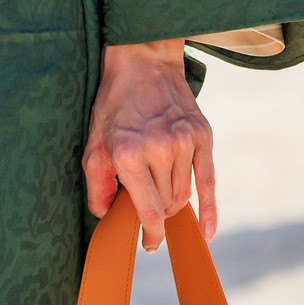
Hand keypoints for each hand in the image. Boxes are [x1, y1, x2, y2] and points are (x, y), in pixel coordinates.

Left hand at [82, 38, 215, 250]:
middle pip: (166, 205)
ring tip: (159, 191)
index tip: (148, 245)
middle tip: (145, 204)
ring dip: (173, 203)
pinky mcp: (202, 135)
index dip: (150, 235)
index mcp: (128, 154)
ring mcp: (184, 142)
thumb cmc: (113, 104)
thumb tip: (107, 216)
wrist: (142, 60)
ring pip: (184, 195)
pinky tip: (206, 232)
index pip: (146, 212)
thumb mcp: (93, 142)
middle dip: (156, 212)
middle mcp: (159, 150)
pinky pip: (210, 181)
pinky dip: (209, 210)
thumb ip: (97, 185)